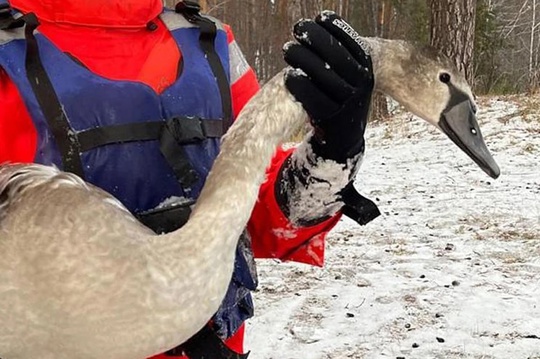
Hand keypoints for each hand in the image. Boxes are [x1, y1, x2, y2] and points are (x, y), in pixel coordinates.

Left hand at [283, 11, 373, 162]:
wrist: (345, 135)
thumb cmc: (339, 95)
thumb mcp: (348, 73)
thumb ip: (338, 53)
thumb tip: (314, 27)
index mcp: (366, 68)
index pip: (353, 42)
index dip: (335, 27)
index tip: (319, 17)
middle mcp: (362, 84)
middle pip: (337, 56)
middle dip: (316, 38)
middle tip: (298, 28)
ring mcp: (348, 102)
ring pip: (325, 76)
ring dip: (304, 59)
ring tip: (288, 48)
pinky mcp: (332, 119)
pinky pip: (314, 99)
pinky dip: (300, 86)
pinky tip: (289, 74)